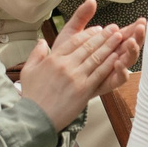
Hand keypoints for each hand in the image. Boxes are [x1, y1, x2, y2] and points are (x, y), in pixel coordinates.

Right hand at [17, 0, 144, 126]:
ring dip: (110, 46)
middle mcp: (65, 65)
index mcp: (53, 59)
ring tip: (119, 37)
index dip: (88, 34)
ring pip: (96, 57)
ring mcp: (75, 77)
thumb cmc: (32, 96)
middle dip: (103, 36)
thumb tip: (41, 42)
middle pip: (88, 47)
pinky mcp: (83, 90)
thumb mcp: (28, 71)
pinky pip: (99, 73)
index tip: (97, 29)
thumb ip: (36, 54)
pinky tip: (117, 57)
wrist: (35, 118)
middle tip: (113, 28)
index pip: (74, 41)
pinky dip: (109, 64)